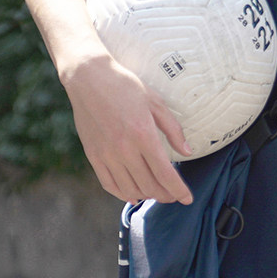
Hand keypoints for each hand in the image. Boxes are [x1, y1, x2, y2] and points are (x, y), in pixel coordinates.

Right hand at [60, 51, 193, 204]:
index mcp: (143, 134)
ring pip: (130, 189)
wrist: (89, 78)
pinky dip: (123, 194)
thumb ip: (173, 129)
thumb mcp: (155, 102)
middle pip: (149, 185)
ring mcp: (106, 155)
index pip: (165, 173)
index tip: (187, 199)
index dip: (178, 190)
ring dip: (146, 196)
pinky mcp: (93, 156)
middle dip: (165, 195)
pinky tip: (133, 194)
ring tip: (156, 193)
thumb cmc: (125, 86)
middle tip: (173, 194)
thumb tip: (187, 152)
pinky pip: (109, 185)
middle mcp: (124, 149)